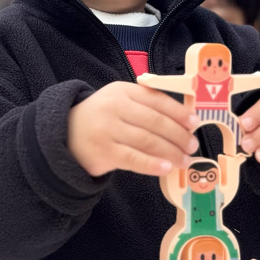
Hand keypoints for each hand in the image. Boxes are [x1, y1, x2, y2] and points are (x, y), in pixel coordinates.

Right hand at [68, 81, 199, 176]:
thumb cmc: (101, 119)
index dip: (178, 112)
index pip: (156, 100)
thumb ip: (145, 105)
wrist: (64, 135)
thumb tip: (183, 121)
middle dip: (178, 135)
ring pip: (147, 141)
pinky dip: (153, 164)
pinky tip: (166, 168)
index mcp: (122, 91)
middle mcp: (114, 107)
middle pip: (155, 122)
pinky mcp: (104, 152)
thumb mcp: (119, 102)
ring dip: (170, 152)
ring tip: (184, 160)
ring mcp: (108, 130)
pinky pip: (134, 159)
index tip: (195, 122)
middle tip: (192, 145)